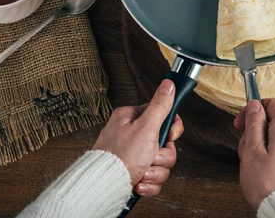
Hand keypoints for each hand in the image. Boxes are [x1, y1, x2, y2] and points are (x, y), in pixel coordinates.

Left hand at [93, 79, 183, 196]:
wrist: (103, 189)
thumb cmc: (120, 157)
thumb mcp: (145, 127)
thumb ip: (160, 106)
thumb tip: (168, 84)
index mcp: (131, 118)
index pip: (163, 117)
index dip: (171, 129)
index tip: (170, 137)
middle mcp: (131, 135)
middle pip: (164, 144)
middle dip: (162, 157)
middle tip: (152, 158)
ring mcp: (132, 155)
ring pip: (160, 163)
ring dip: (155, 172)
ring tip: (142, 173)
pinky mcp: (133, 172)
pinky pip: (152, 178)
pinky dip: (148, 183)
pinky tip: (138, 183)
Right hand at [234, 98, 274, 208]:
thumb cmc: (267, 183)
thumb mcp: (252, 149)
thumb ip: (253, 124)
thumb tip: (255, 105)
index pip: (272, 104)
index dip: (254, 109)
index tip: (241, 122)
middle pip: (271, 122)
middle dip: (253, 131)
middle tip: (244, 148)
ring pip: (273, 138)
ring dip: (258, 146)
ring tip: (250, 163)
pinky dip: (266, 155)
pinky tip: (259, 170)